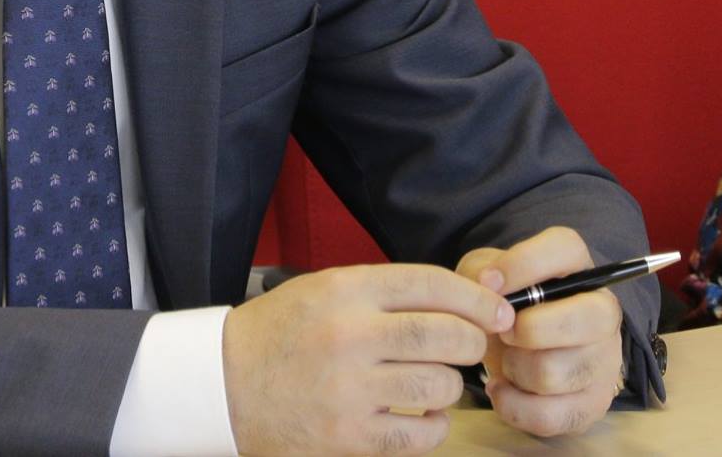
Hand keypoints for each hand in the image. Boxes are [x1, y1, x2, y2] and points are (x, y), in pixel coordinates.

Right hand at [222, 262, 508, 455]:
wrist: (223, 385)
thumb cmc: (282, 333)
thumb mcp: (325, 289)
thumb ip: (388, 292)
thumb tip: (469, 298)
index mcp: (345, 290)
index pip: (432, 285)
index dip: (477, 298)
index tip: (498, 312)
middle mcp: (350, 335)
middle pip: (448, 336)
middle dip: (472, 343)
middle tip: (469, 349)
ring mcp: (350, 389)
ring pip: (441, 386)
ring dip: (450, 386)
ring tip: (435, 383)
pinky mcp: (349, 437)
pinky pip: (421, 434)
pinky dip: (434, 426)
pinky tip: (423, 416)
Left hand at [457, 227, 624, 438]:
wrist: (519, 349)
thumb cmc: (504, 304)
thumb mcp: (485, 275)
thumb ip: (479, 273)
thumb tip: (487, 287)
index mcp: (578, 268)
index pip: (567, 249)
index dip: (524, 264)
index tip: (489, 283)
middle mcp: (603, 311)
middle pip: (582, 319)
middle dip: (526, 329)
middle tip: (502, 332)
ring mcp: (603, 361)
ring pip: (552, 372)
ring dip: (513, 369)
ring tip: (505, 360)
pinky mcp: (592, 404)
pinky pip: (548, 414)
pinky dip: (512, 405)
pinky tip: (502, 388)